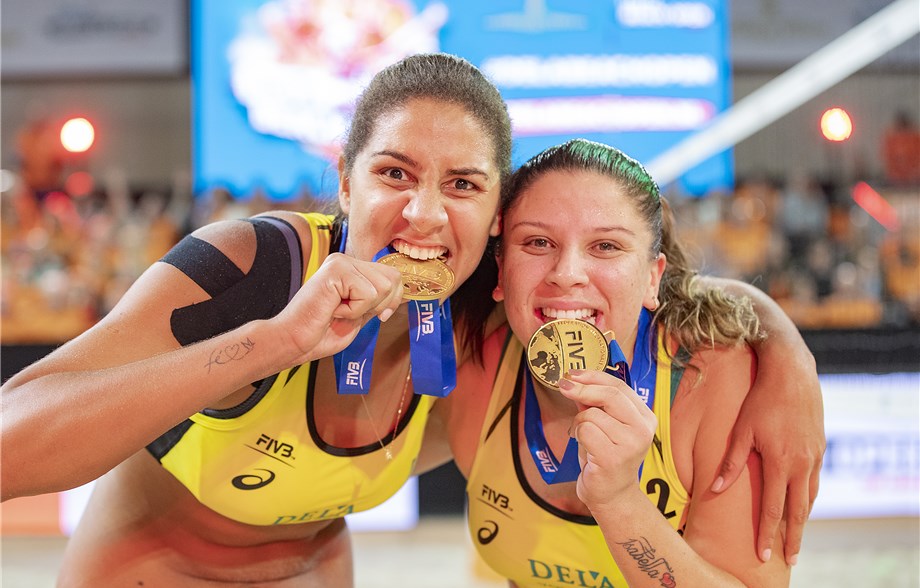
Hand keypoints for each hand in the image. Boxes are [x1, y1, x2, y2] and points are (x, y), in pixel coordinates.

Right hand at [274, 253, 403, 362]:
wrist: (294, 341)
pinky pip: (367, 294)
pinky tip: (332, 309)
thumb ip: (378, 301)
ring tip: (338, 310)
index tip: (378, 317)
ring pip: (382, 287)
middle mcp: (346, 260)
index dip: (393, 300)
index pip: (393, 275)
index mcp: (353, 269)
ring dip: (363, 309)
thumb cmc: (323, 333)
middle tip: (350, 313)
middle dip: (380, 305)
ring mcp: (340, 262)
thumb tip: (404, 293)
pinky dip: (353, 310)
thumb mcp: (360, 315)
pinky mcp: (336, 270)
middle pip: (392, 278)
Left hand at [558, 370, 657, 511]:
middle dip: (582, 389)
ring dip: (578, 422)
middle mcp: (643, 429)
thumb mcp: (604, 424)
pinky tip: (583, 446)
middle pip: (610, 395)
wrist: (611, 494)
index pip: (619, 386)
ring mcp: (631, 444)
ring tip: (582, 436)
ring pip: (592, 414)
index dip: (594, 376)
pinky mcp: (614, 458)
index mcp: (645, 417)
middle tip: (564, 387)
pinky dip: (577, 435)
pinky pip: (585, 431)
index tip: (573, 374)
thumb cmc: (606, 456)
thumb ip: (595, 403)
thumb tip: (574, 380)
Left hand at [711, 352, 824, 564]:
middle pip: (798, 511)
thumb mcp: (741, 430)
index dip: (768, 533)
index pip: (774, 508)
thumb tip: (715, 491)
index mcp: (780, 462)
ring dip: (803, 519)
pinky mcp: (820, 447)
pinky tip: (803, 503)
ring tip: (796, 537)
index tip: (764, 553)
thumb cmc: (760, 400)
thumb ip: (730, 463)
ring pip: (810, 497)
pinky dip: (809, 497)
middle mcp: (801, 464)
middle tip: (790, 559)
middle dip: (793, 537)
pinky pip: (815, 480)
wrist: (791, 374)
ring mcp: (814, 456)